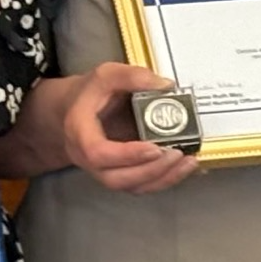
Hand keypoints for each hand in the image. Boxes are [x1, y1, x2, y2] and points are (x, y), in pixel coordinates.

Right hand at [63, 64, 200, 194]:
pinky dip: (163, 179)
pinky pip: (139, 185)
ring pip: (130, 186)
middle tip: (177, 154)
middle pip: (116, 178)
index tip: (155, 148)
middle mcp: (87, 158)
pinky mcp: (119, 173)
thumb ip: (133, 77)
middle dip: (150, 171)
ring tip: (187, 162)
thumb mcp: (107, 75)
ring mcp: (103, 170)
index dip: (127, 155)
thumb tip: (166, 87)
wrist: (73, 109)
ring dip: (161, 178)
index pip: (98, 153)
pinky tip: (183, 166)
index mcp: (80, 132)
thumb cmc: (90, 93)